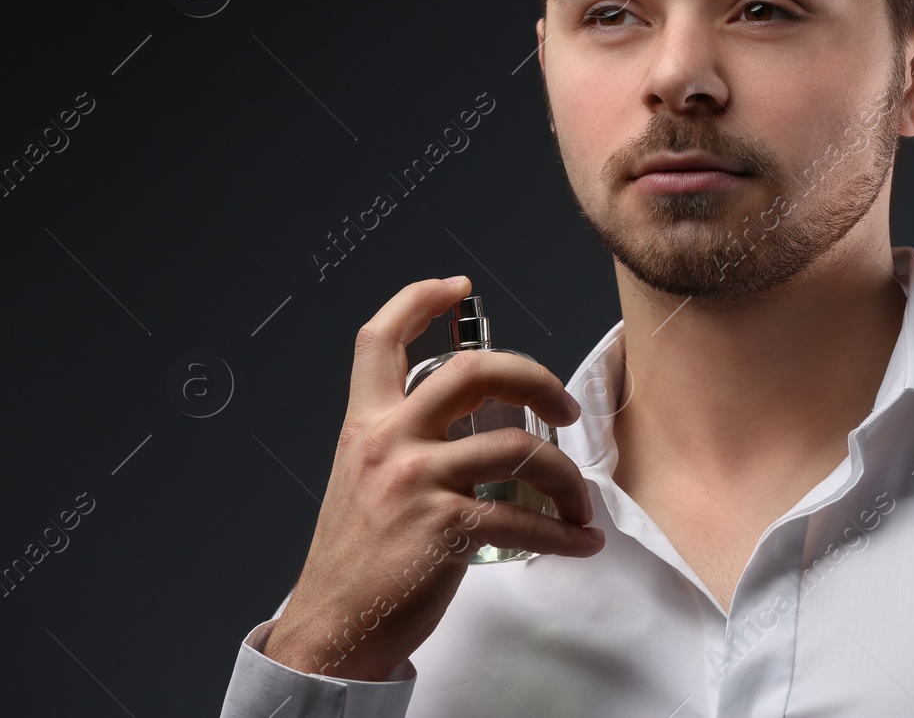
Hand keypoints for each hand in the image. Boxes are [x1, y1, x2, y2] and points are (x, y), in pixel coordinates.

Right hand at [262, 276, 602, 680]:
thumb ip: (407, 441)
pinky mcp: (442, 528)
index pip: (380, 339)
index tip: (457, 286)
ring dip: (565, 479)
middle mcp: (388, 441)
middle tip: (563, 409)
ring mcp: (415, 482)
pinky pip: (523, 519)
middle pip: (475, 370)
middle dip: (537, 378)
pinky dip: (563, 534)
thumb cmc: (359, 559)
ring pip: (519, 449)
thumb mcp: (366, 480)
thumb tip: (475, 422)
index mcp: (367, 424)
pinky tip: (578, 541)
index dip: (419, 299)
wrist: (334, 628)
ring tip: (578, 504)